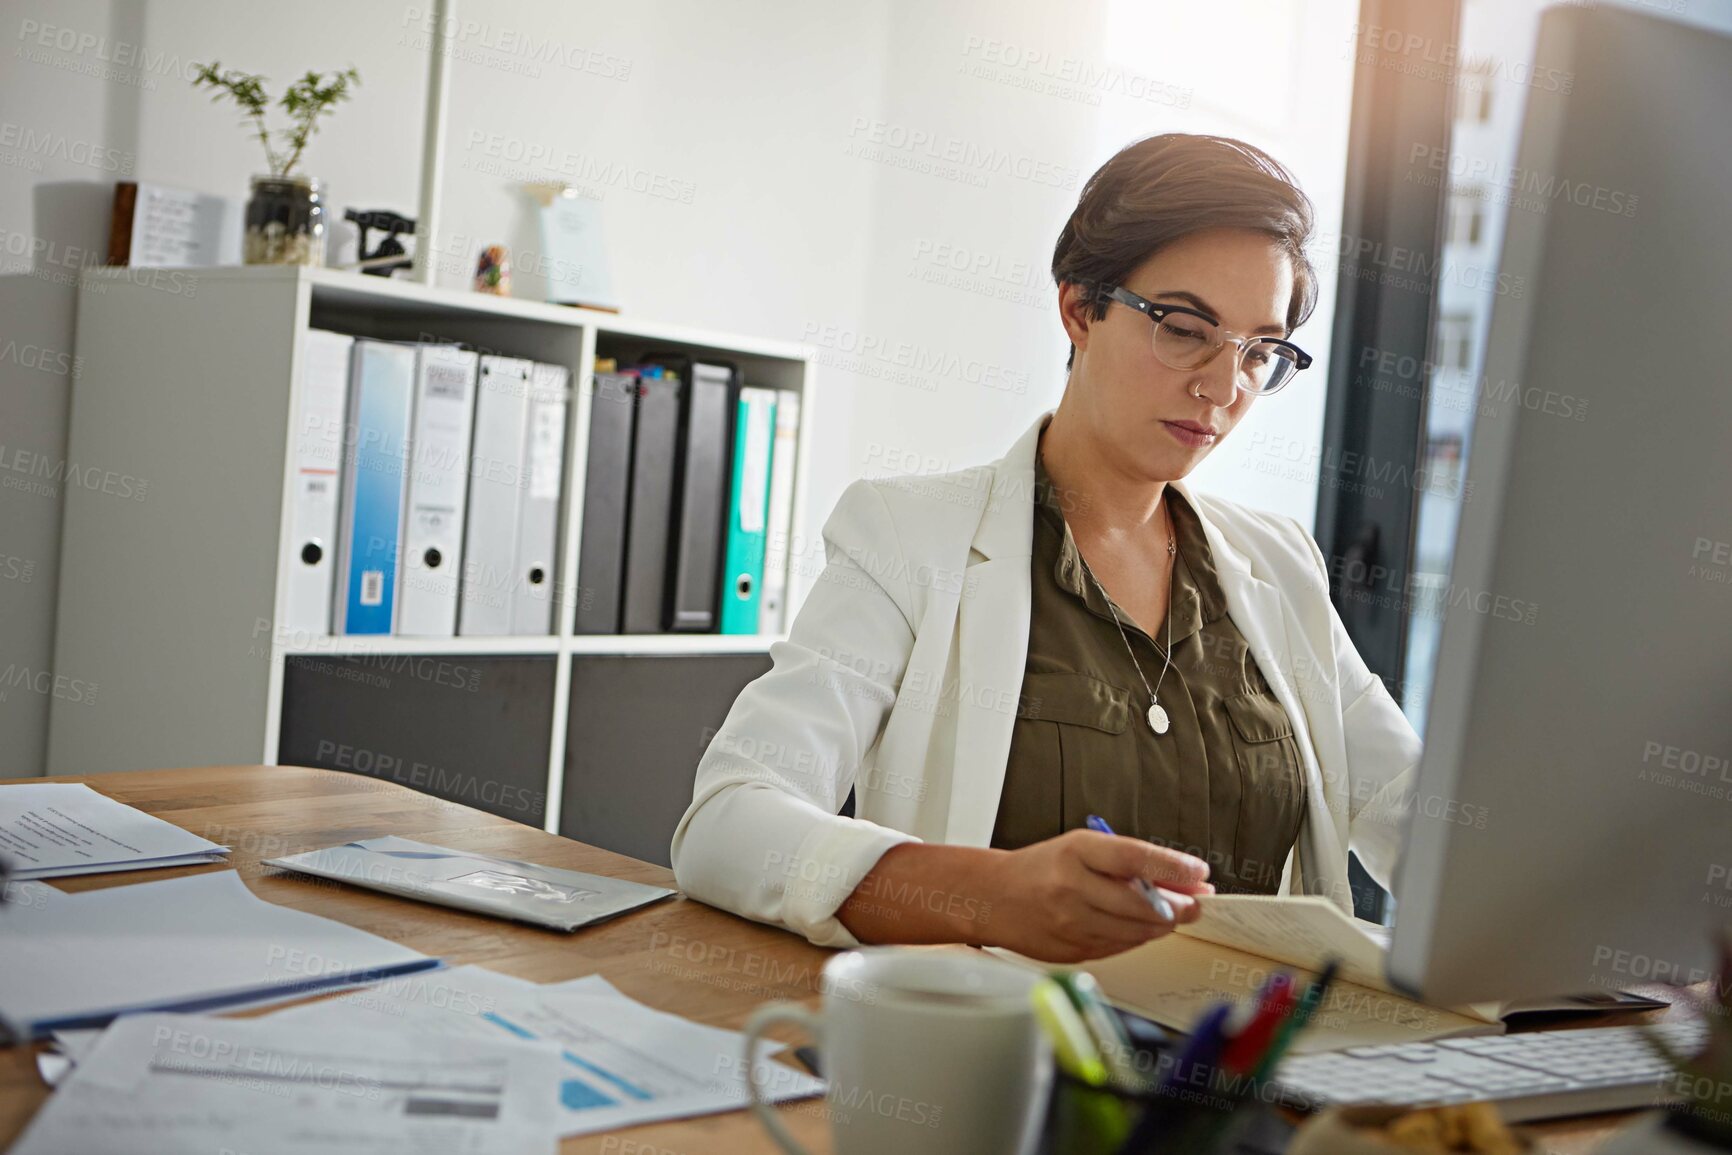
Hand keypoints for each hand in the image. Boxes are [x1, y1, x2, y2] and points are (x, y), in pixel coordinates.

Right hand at [979, 830, 1213, 963]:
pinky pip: (1120, 947)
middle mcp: (1072, 888)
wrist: (994, 897)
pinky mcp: (1072, 950)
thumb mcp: (1082, 848)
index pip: (1135, 858)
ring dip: (1162, 925)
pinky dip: (1137, 937)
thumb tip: (1184, 879)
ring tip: (1171, 914)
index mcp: (1075, 852)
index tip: (1199, 872)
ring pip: (1136, 931)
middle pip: (1142, 903)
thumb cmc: (1041, 869)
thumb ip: (1129, 862)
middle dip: (1179, 906)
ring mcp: (1071, 923)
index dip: (1173, 867)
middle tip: (1196, 902)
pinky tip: (1138, 926)